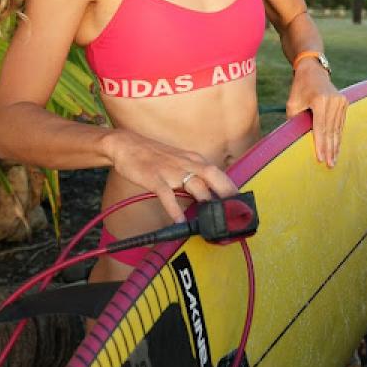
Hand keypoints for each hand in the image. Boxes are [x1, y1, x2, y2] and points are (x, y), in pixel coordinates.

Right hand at [104, 129, 238, 222]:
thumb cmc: (153, 156)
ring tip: (214, 219)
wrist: (126, 145)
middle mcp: (185, 162)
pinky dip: (174, 209)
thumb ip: (192, 177)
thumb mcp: (177, 162)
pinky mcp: (154, 177)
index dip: (230, 187)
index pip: (217, 172)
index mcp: (193, 159)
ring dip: (206, 201)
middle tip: (236, 211)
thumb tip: (207, 197)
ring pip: (194, 184)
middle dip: (227, 192)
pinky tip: (179, 222)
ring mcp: (170, 170)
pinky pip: (166, 194)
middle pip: (212, 175)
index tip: (240, 203)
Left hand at [285, 61, 347, 167]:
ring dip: (336, 145)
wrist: (313, 70)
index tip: (321, 159)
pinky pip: (340, 123)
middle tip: (330, 165)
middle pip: (331, 130)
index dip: (320, 144)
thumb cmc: (299, 88)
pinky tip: (337, 147)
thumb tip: (296, 139)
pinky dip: (338, 136)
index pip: (321, 127)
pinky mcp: (344, 102)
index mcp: (320, 100)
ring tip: (334, 160)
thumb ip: (295, 120)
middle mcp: (334, 101)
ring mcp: (341, 101)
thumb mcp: (292, 103)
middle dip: (330, 149)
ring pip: (338, 128)